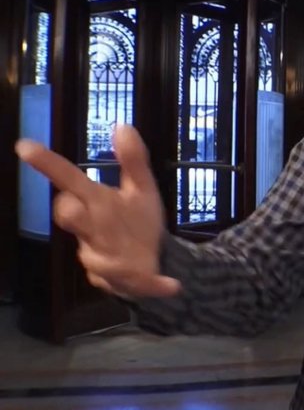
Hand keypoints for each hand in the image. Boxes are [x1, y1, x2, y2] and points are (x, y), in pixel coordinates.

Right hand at [15, 124, 180, 299]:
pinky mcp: (114, 280)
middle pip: (68, 215)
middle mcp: (92, 227)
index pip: (68, 179)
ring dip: (113, 255)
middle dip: (71, 212)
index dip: (47, 163)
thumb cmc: (140, 220)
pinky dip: (153, 284)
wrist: (155, 258)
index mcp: (97, 201)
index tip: (25, 147)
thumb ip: (134, 160)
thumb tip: (123, 124)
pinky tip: (172, 285)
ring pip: (92, 255)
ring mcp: (99, 255)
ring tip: (140, 254)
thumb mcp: (143, 188)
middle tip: (80, 206)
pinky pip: (124, 282)